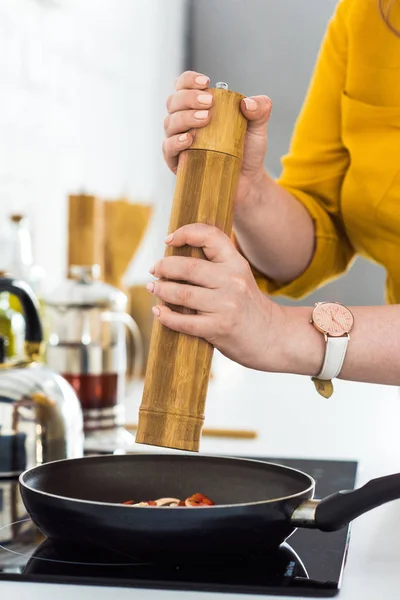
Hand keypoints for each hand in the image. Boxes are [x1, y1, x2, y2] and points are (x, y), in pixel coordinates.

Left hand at [147, 223, 284, 370]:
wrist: (272, 337)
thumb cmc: (248, 306)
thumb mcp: (239, 277)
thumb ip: (216, 265)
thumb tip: (175, 256)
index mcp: (237, 263)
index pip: (210, 236)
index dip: (186, 233)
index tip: (169, 240)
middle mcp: (232, 281)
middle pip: (188, 267)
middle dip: (164, 266)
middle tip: (154, 269)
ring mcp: (225, 305)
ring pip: (182, 293)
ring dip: (161, 289)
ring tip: (154, 288)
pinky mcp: (218, 328)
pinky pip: (184, 321)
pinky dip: (166, 316)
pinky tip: (159, 312)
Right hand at [162, 71, 271, 209]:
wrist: (248, 182)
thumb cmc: (247, 152)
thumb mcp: (258, 127)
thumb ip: (260, 109)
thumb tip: (247, 103)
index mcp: (198, 108)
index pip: (183, 86)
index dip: (189, 80)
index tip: (206, 82)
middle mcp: (184, 123)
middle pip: (173, 102)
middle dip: (188, 98)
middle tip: (209, 102)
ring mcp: (179, 143)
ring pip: (169, 123)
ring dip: (185, 117)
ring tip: (205, 120)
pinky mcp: (178, 163)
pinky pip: (168, 149)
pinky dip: (176, 142)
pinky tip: (189, 139)